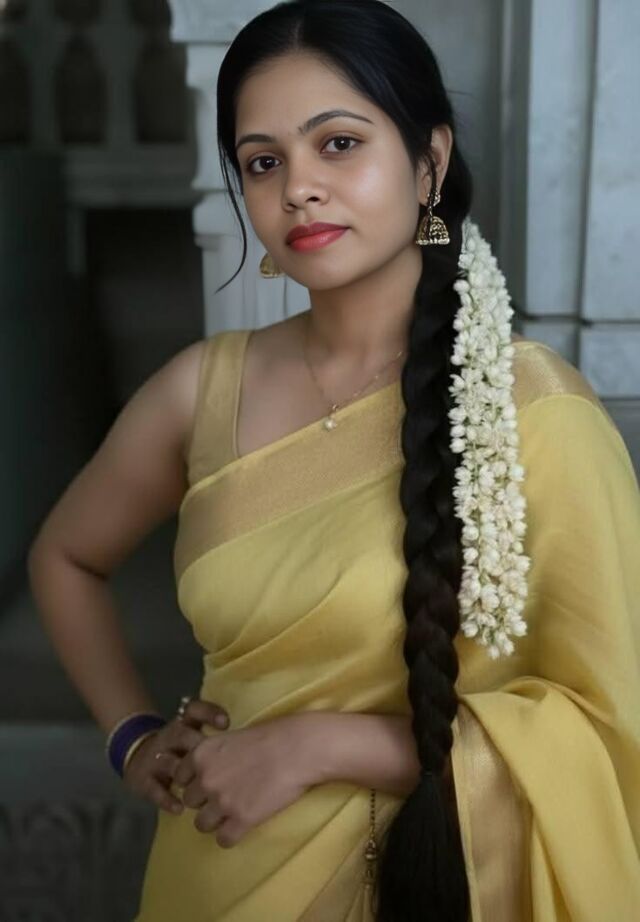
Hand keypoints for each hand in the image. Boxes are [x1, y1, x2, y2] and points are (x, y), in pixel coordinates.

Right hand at [122, 698, 229, 814]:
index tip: (226, 723)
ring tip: (201, 789)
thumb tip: (252, 742)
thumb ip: (219, 740)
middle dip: (197, 746)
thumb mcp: (195, 736)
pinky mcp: (143, 779)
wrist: (140, 756)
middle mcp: (169, 736)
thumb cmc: (182, 750)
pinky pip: (154, 788)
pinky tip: (180, 808)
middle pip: (181, 734)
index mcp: (184, 723)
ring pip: (167, 761)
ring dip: (183, 774)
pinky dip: (166, 799)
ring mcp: (155, 757)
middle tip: (217, 761)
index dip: (209, 713)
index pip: (194, 710)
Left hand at [172, 715, 309, 847]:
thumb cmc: (271, 736)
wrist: (298, 749)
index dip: (194, 781)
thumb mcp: (233, 736)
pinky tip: (241, 826)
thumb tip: (209, 769)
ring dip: (214, 821)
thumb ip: (215, 754)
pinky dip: (231, 836)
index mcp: (201, 755)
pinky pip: (223, 840)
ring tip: (231, 814)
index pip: (180, 778)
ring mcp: (222, 802)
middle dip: (204, 800)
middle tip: (224, 796)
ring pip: (201, 825)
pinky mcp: (241, 820)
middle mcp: (206, 779)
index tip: (209, 781)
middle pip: (189, 802)